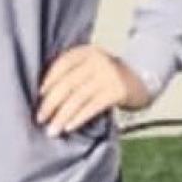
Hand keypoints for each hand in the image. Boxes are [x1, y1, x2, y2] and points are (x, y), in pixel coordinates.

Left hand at [35, 46, 152, 137]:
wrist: (143, 79)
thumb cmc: (109, 77)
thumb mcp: (91, 67)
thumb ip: (73, 74)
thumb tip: (44, 97)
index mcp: (86, 51)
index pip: (62, 64)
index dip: (48, 81)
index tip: (38, 97)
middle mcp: (97, 60)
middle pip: (67, 83)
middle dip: (51, 103)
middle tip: (40, 119)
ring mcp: (108, 75)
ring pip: (78, 97)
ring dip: (62, 115)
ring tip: (52, 130)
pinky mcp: (117, 90)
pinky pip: (92, 106)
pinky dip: (79, 117)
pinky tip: (70, 127)